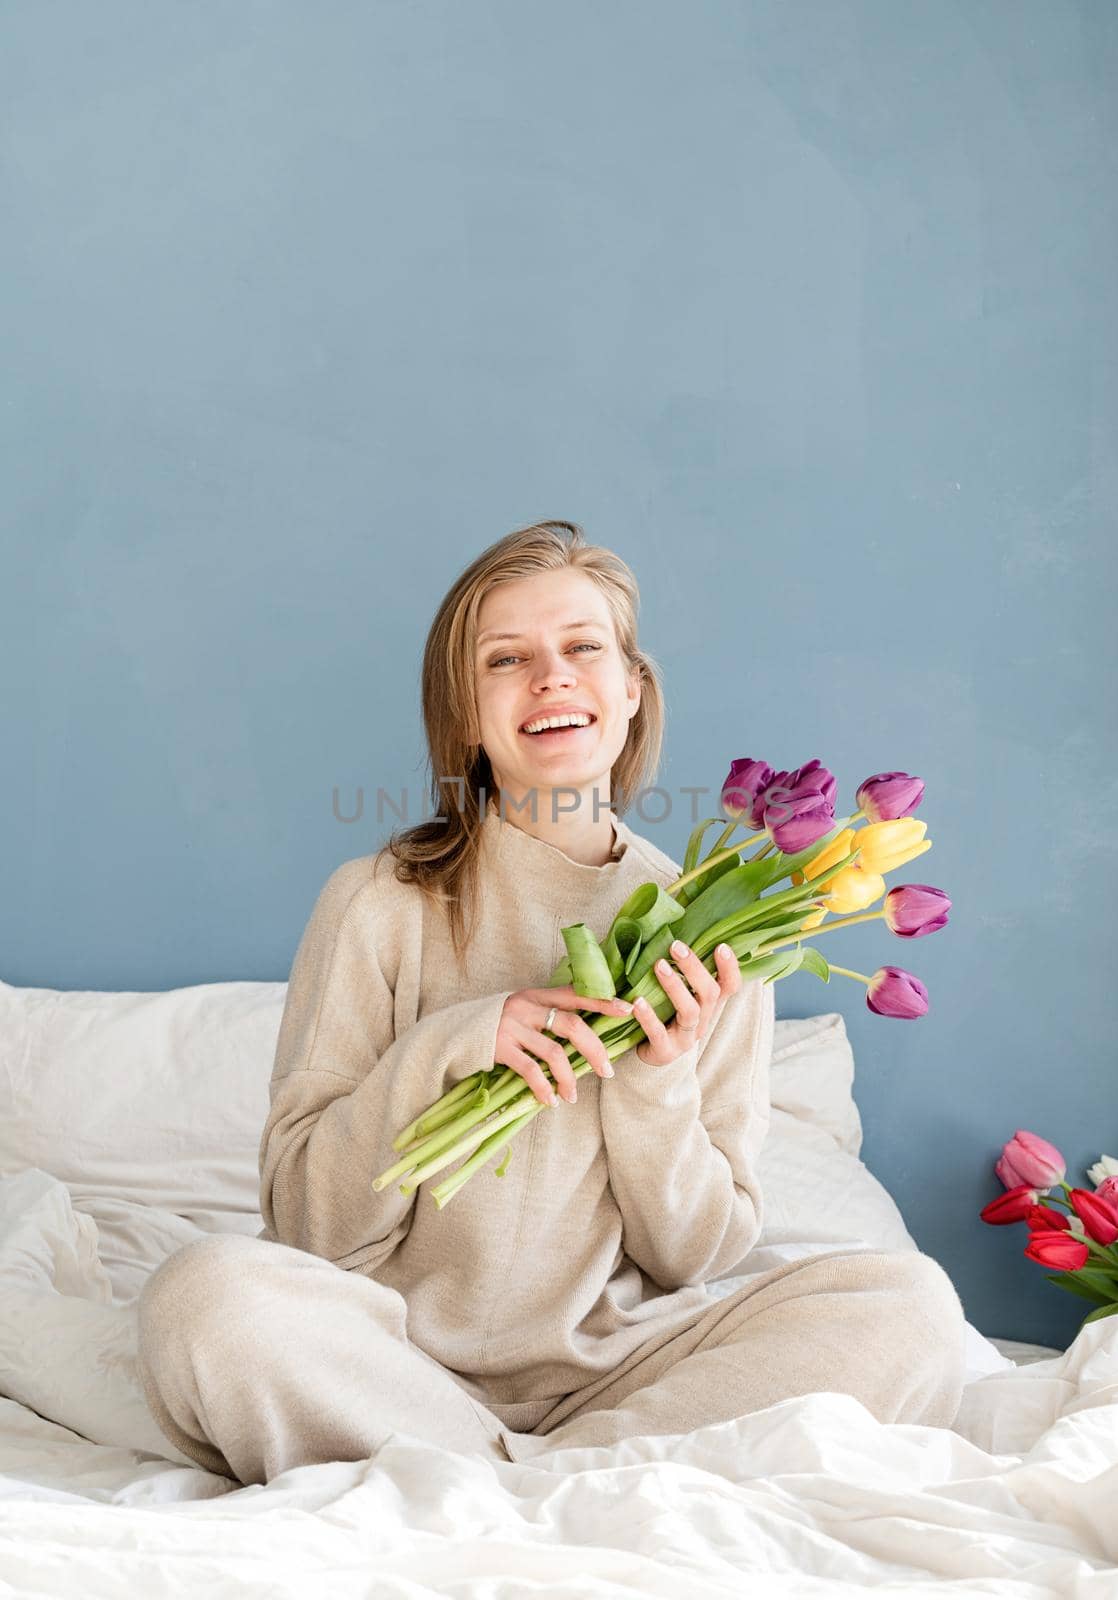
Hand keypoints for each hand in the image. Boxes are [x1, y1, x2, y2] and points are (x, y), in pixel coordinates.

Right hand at [495, 985, 633, 1106]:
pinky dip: (543, 1088)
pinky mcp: (499, 1047)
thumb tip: (587, 1033)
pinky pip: (530, 1071)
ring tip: (573, 1096)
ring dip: (568, 1077)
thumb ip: (549, 1014)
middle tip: (608, 1071)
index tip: (627, 1009)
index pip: (576, 994)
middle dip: (594, 1050)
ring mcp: (512, 1026)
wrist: (456, 1033)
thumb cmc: (499, 1024)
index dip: (602, 1002)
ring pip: (553, 1052)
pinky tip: (550, 1101)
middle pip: (571, 1025)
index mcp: (537, 994)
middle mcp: (526, 1007)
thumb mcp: (524, 1010)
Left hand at [633, 941, 740, 1065]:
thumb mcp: (678, 995)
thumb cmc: (665, 1017)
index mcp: (708, 1005)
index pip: (730, 986)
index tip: (721, 946)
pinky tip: (638, 1002)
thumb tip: (671, 932)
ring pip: (690, 1011)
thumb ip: (681, 973)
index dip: (730, 968)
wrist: (651, 1059)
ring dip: (675, 986)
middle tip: (676, 945)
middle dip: (695, 968)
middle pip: (710, 994)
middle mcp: (703, 1020)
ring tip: (659, 966)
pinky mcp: (666, 1051)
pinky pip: (659, 1034)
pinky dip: (649, 1017)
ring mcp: (686, 1037)